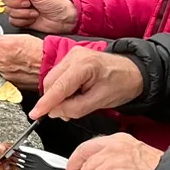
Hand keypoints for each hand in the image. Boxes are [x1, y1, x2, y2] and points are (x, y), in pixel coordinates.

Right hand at [0, 0, 77, 32]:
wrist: (63, 19)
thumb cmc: (55, 3)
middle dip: (17, 3)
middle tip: (29, 3)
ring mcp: (20, 8)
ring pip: (9, 11)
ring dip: (23, 13)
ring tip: (34, 11)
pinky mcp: (22, 19)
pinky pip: (13, 20)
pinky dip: (23, 20)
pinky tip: (33, 18)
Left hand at [0, 32, 44, 84]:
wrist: (50, 65)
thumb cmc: (40, 50)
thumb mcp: (22, 38)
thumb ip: (6, 41)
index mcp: (4, 44)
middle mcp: (1, 58)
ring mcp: (4, 71)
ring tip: (13, 60)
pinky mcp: (9, 80)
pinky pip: (2, 75)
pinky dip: (7, 72)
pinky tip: (17, 69)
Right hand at [29, 49, 143, 120]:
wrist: (134, 72)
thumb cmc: (121, 84)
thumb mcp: (99, 102)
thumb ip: (75, 108)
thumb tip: (55, 112)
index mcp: (84, 65)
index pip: (58, 87)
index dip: (45, 103)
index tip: (35, 114)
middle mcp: (75, 56)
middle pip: (51, 82)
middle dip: (53, 101)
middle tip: (65, 114)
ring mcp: (72, 55)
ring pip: (52, 79)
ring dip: (57, 96)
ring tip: (74, 104)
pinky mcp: (71, 58)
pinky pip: (58, 76)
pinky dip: (61, 89)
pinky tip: (74, 95)